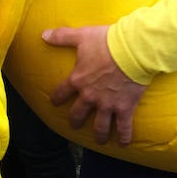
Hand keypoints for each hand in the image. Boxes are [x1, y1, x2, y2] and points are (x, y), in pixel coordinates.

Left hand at [46, 25, 145, 145]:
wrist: (133, 50)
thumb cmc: (107, 41)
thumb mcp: (82, 36)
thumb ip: (62, 36)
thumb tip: (43, 34)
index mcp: (78, 80)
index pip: (61, 92)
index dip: (57, 98)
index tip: (55, 102)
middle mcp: (90, 96)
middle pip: (78, 114)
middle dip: (75, 120)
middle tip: (75, 124)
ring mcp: (107, 105)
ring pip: (100, 126)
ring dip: (99, 134)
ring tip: (100, 140)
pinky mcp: (124, 108)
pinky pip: (124, 127)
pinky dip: (124, 137)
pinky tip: (124, 144)